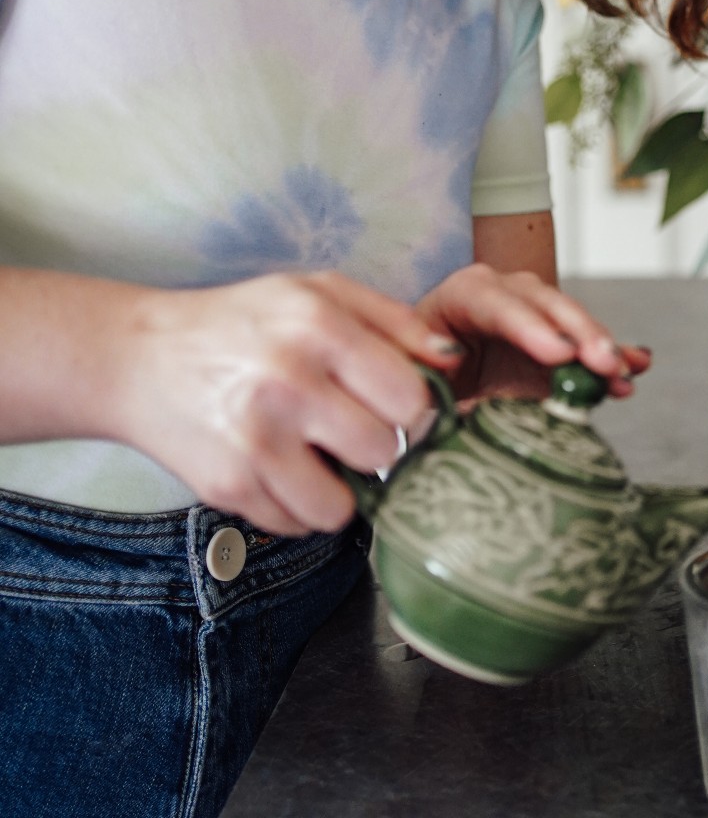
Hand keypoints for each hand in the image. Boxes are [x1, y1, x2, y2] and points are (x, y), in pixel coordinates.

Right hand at [118, 271, 461, 537]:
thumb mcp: (318, 292)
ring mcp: (255, 439)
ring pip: (343, 507)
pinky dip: (296, 505)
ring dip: (338, 489)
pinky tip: (279, 469)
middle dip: (374, 447)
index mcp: (319, 325)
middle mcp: (287, 381)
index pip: (411, 398)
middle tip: (349, 430)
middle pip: (383, 453)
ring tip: (317, 455)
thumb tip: (454, 359)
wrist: (143, 357)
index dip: (413, 410)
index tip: (395, 407)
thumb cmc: (245, 323)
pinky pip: (296, 524)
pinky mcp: (228, 486)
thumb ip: (393, 320)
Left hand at [415, 264, 651, 403]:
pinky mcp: (555, 340)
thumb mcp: (418, 386)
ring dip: (599, 346)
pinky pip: (586, 345)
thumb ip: (433, 388)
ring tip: (622, 373)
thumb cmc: (420, 382)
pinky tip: (635, 366)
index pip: (490, 300)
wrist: (430, 388)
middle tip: (603, 362)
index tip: (559, 353)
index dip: (527, 325)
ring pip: (569, 319)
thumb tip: (451, 389)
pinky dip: (611, 356)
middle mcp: (498, 294)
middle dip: (576, 331)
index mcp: (457, 297)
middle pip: (541, 301)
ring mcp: (531, 314)